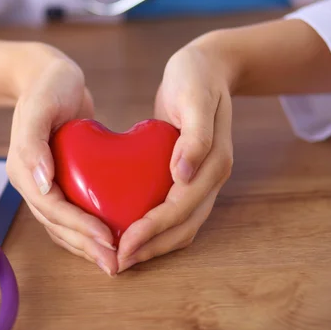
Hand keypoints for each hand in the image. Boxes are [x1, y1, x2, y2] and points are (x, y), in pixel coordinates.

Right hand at [5, 44, 118, 276]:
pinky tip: (111, 237)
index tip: (108, 239)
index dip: (79, 227)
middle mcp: (32, 181)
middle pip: (57, 224)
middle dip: (86, 245)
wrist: (49, 77)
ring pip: (63, 225)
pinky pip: (72, 212)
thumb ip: (33, 141)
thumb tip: (42, 181)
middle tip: (116, 263)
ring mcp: (45, 184)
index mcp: (23, 168)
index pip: (51, 207)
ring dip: (87, 245)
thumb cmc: (48, 86)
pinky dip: (88, 229)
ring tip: (115, 260)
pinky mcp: (60, 181)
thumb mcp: (41, 105)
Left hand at [117, 41, 233, 271]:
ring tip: (121, 256)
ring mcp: (199, 180)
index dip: (152, 231)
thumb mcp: (195, 98)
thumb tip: (184, 176)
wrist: (207, 67)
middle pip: (182, 228)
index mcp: (213, 164)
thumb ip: (195, 137)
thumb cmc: (196, 77)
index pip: (180, 209)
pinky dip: (153, 227)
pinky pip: (172, 211)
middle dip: (150, 248)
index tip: (123, 246)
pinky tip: (127, 229)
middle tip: (117, 262)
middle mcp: (209, 178)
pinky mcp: (185, 176)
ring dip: (152, 245)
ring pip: (180, 226)